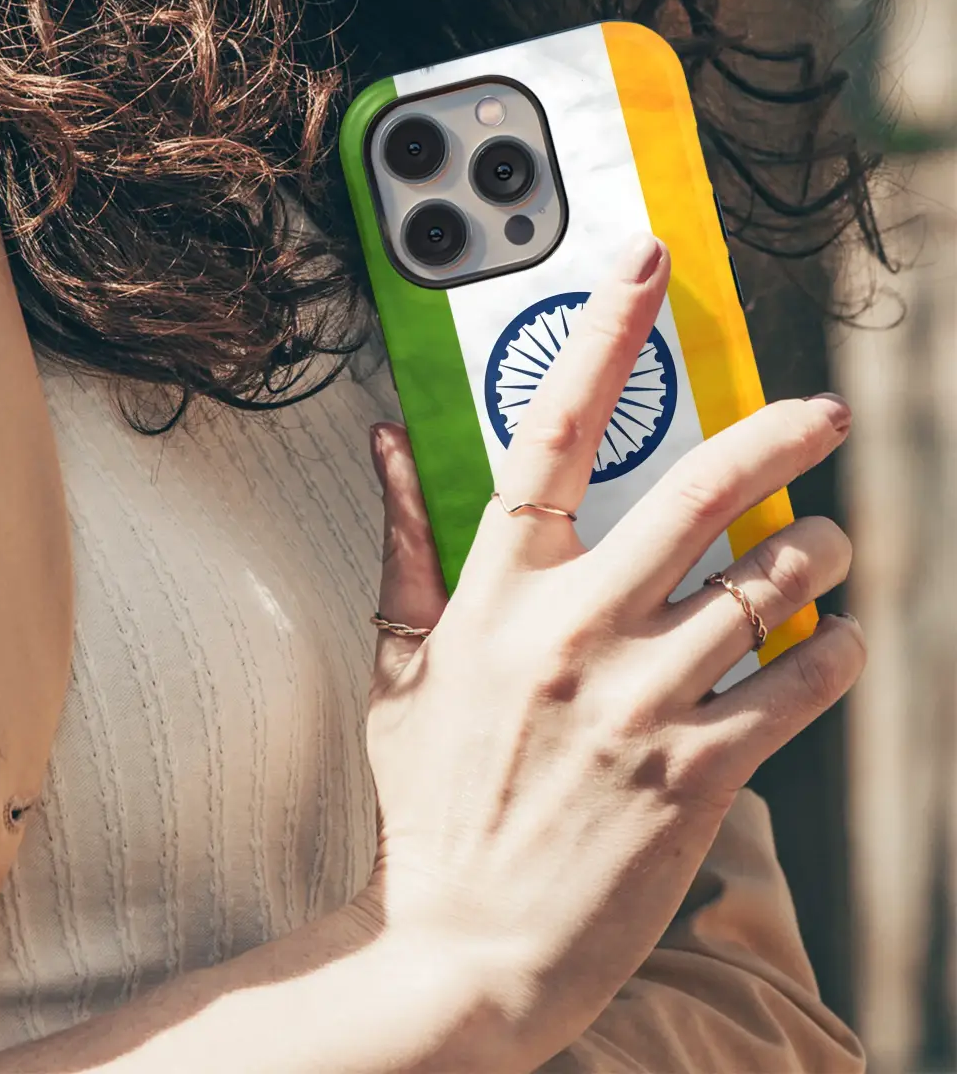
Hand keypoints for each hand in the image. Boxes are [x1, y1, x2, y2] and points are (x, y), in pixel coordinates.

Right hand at [363, 234, 863, 1070]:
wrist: (462, 946)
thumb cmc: (430, 801)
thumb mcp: (400, 667)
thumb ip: (403, 545)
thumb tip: (385, 442)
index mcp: (496, 597)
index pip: (550, 435)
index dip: (601, 338)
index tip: (645, 269)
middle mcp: (574, 633)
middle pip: (698, 494)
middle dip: (779, 437)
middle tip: (822, 414)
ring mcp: (640, 702)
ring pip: (765, 586)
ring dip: (817, 555)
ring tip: (827, 549)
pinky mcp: (697, 774)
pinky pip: (795, 685)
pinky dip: (831, 651)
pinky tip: (831, 641)